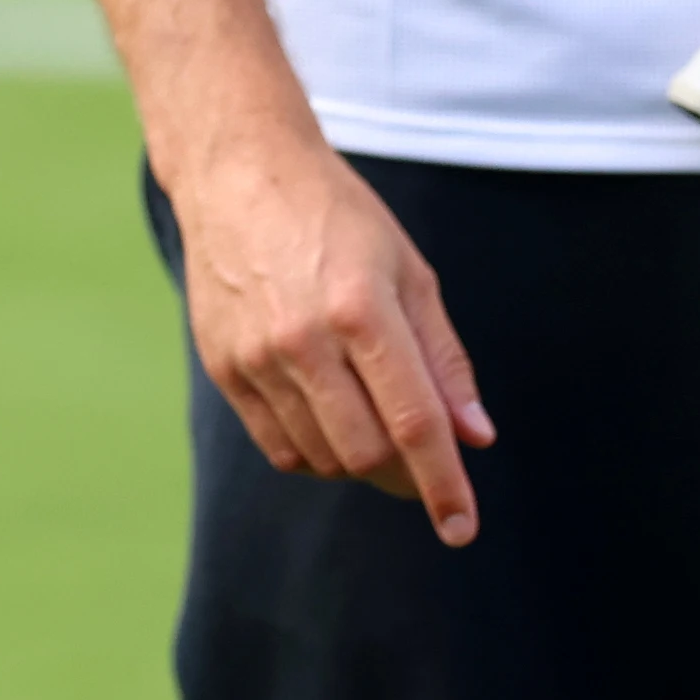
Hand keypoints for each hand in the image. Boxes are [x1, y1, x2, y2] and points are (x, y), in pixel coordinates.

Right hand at [160, 132, 492, 542]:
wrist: (238, 172)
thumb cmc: (337, 217)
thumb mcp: (410, 273)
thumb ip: (444, 360)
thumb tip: (476, 438)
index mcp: (363, 309)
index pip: (415, 424)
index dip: (446, 484)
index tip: (462, 527)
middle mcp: (304, 340)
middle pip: (368, 454)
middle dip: (407, 477)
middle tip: (425, 468)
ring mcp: (257, 357)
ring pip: (323, 458)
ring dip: (362, 462)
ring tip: (375, 423)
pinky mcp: (223, 367)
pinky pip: (279, 446)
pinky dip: (315, 453)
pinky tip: (331, 420)